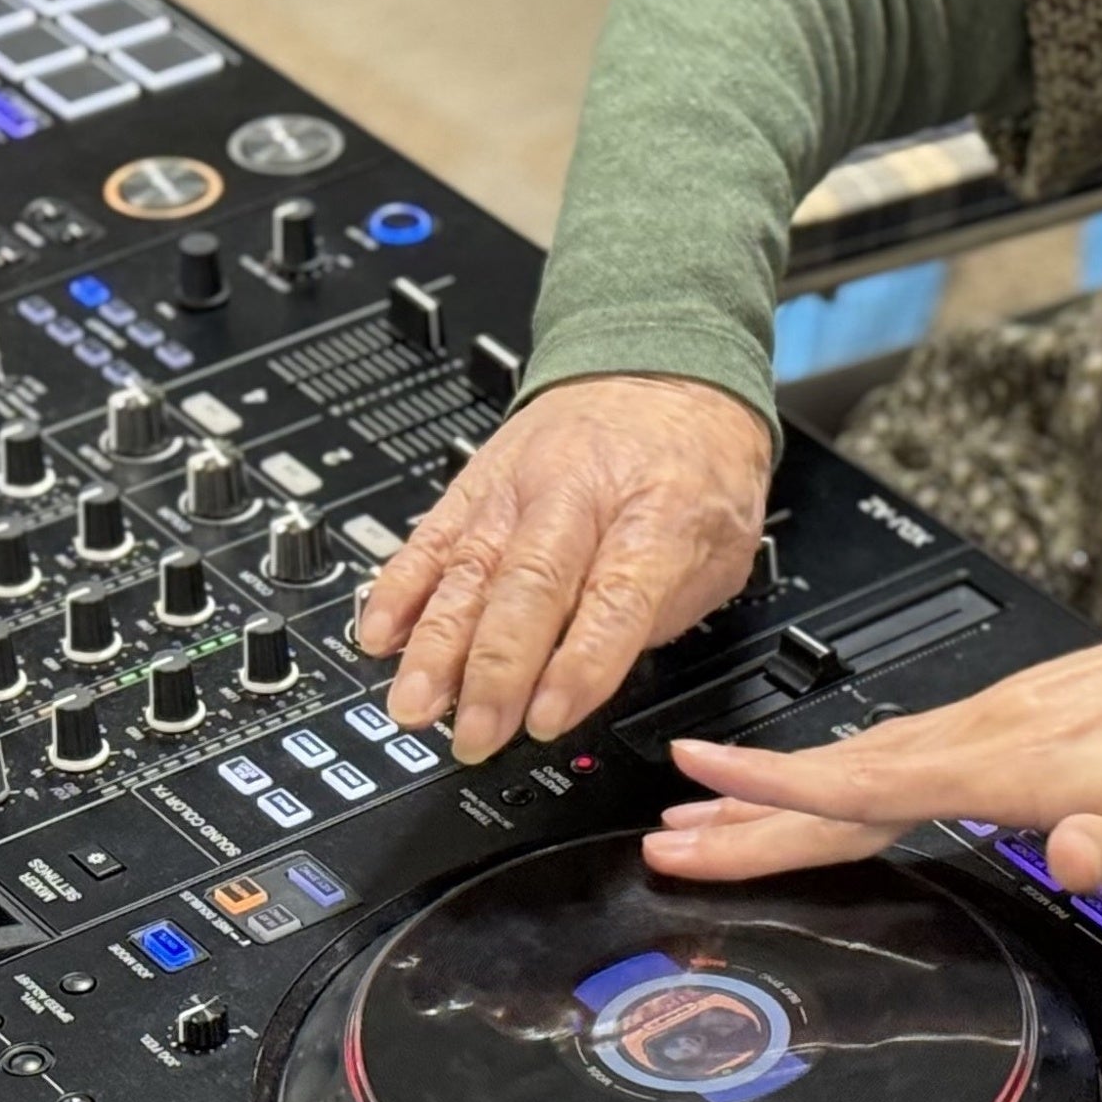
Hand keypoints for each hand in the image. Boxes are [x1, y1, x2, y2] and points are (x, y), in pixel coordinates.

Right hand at [353, 374, 771, 759]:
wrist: (661, 367)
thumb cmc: (694, 467)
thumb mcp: (721, 547)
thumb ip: (663, 614)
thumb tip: (593, 680)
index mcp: (658, 514)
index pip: (613, 599)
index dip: (578, 665)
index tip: (547, 719)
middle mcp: (578, 496)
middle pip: (529, 587)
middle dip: (494, 671)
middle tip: (472, 733)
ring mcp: (518, 488)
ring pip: (469, 569)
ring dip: (436, 645)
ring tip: (413, 704)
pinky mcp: (474, 485)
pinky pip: (430, 539)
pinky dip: (399, 589)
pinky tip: (379, 634)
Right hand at [644, 586, 1101, 885]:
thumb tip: (1071, 858)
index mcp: (1026, 760)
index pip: (879, 784)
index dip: (783, 795)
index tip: (702, 788)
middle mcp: (1002, 730)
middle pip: (853, 777)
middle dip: (754, 808)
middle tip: (669, 831)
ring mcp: (1008, 719)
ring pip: (875, 761)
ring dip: (788, 791)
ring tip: (715, 815)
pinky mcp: (1026, 718)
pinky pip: (911, 749)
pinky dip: (851, 771)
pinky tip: (832, 787)